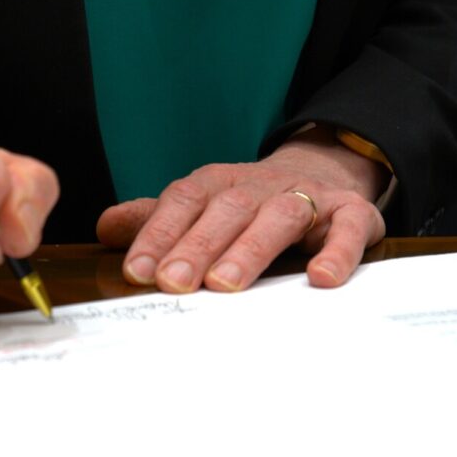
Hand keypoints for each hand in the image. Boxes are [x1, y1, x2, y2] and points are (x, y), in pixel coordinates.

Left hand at [95, 129, 387, 294]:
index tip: (137, 271)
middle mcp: (261, 184)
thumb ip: (156, 220)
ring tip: (227, 284)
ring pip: (279, 216)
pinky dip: (338, 250)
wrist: (321, 172)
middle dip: (197, 246)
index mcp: (220, 182)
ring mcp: (308, 196)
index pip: (184, 202)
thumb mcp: (202, 207)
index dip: (159, 233)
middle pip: (227, 209)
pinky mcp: (352, 212)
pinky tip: (321, 279)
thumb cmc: (250, 205)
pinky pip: (348, 228)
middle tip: (173, 283)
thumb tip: (104, 229)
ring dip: (251, 248)